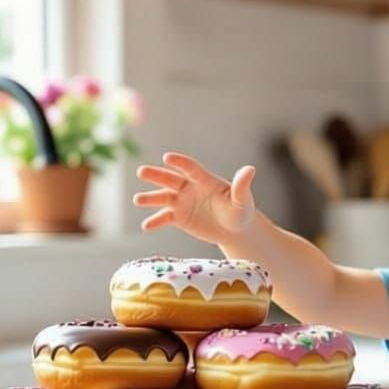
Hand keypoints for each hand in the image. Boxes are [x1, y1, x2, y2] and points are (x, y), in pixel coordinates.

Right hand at [134, 152, 256, 243]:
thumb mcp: (242, 200)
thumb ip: (241, 186)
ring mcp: (183, 202)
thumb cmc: (241, 212)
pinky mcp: (179, 218)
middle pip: (170, 179)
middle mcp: (190, 188)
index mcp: (205, 180)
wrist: (235, 230)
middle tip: (142, 172)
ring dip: (150, 198)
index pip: (190, 168)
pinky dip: (155, 221)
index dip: (179, 163)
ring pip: (163, 198)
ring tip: (138, 200)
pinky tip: (146, 226)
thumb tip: (250, 169)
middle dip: (156, 175)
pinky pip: (164, 218)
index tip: (167, 158)